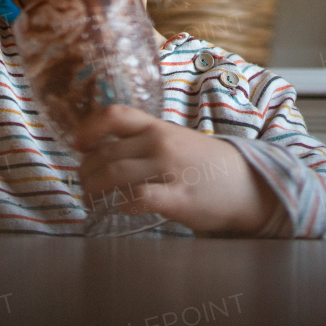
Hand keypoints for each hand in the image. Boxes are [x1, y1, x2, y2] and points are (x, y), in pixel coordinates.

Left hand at [73, 105, 280, 235]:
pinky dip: (121, 204)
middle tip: (83, 185)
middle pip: (105, 154)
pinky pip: (138, 198)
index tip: (78, 145)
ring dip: (95, 190)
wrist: (247, 185)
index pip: (114, 115)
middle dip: (86, 172)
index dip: (88, 129)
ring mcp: (170, 170)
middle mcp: (161, 143)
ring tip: (91, 200)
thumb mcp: (175, 140)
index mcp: (158, 127)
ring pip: (114, 175)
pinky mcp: (178, 198)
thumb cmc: (205, 164)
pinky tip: (118, 210)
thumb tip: (102, 150)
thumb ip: (144, 141)